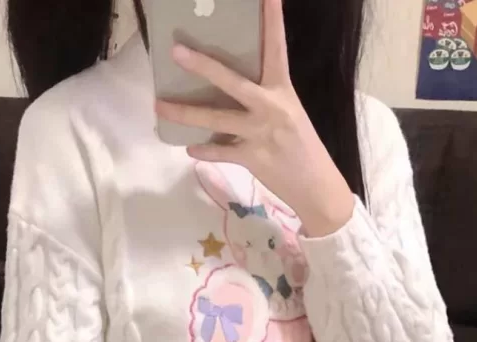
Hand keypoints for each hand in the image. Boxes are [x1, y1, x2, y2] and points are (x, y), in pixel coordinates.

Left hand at [154, 0, 354, 237]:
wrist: (317, 186)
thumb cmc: (302, 147)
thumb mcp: (289, 113)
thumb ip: (264, 99)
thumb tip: (231, 89)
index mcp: (283, 90)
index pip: (277, 48)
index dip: (273, 20)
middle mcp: (271, 107)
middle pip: (232, 81)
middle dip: (203, 66)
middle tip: (176, 51)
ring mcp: (260, 133)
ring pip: (216, 118)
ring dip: (185, 112)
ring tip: (159, 106)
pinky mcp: (252, 158)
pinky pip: (221, 151)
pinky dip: (205, 151)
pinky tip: (190, 149)